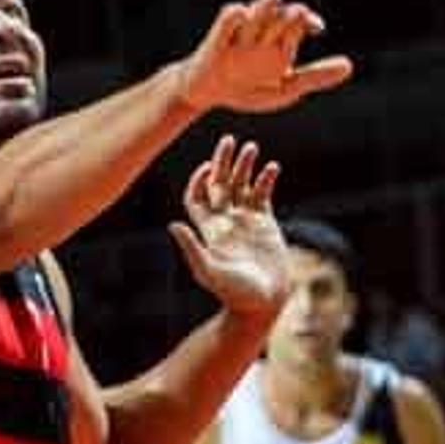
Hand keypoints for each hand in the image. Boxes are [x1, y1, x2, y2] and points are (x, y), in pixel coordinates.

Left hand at [169, 135, 291, 324]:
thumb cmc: (234, 292)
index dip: (198, 180)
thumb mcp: (209, 271)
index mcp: (208, 230)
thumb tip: (173, 224)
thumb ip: (192, 247)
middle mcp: (224, 222)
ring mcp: (245, 221)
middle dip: (222, 162)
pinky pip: (263, 195)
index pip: (197, 197)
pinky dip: (266, 180)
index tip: (207, 167)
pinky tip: (271, 167)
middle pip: (219, 184)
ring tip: (251, 148)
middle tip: (229, 140)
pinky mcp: (265, 224)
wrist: (263, 303)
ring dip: (245, 166)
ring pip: (242, 185)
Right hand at [179, 0, 352, 114]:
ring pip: (256, 14)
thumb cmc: (246, 87)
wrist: (207, 93)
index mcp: (279, 41)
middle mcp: (262, 33)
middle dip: (289, 16)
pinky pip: (227, 21)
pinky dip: (233, 18)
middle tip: (299, 16)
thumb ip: (314, 76)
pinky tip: (241, 13)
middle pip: (280, 16)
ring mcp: (239, 35)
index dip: (308, 21)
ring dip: (265, 6)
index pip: (299, 22)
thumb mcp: (284, 88)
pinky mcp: (217, 40)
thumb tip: (349, 66)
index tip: (317, 27)